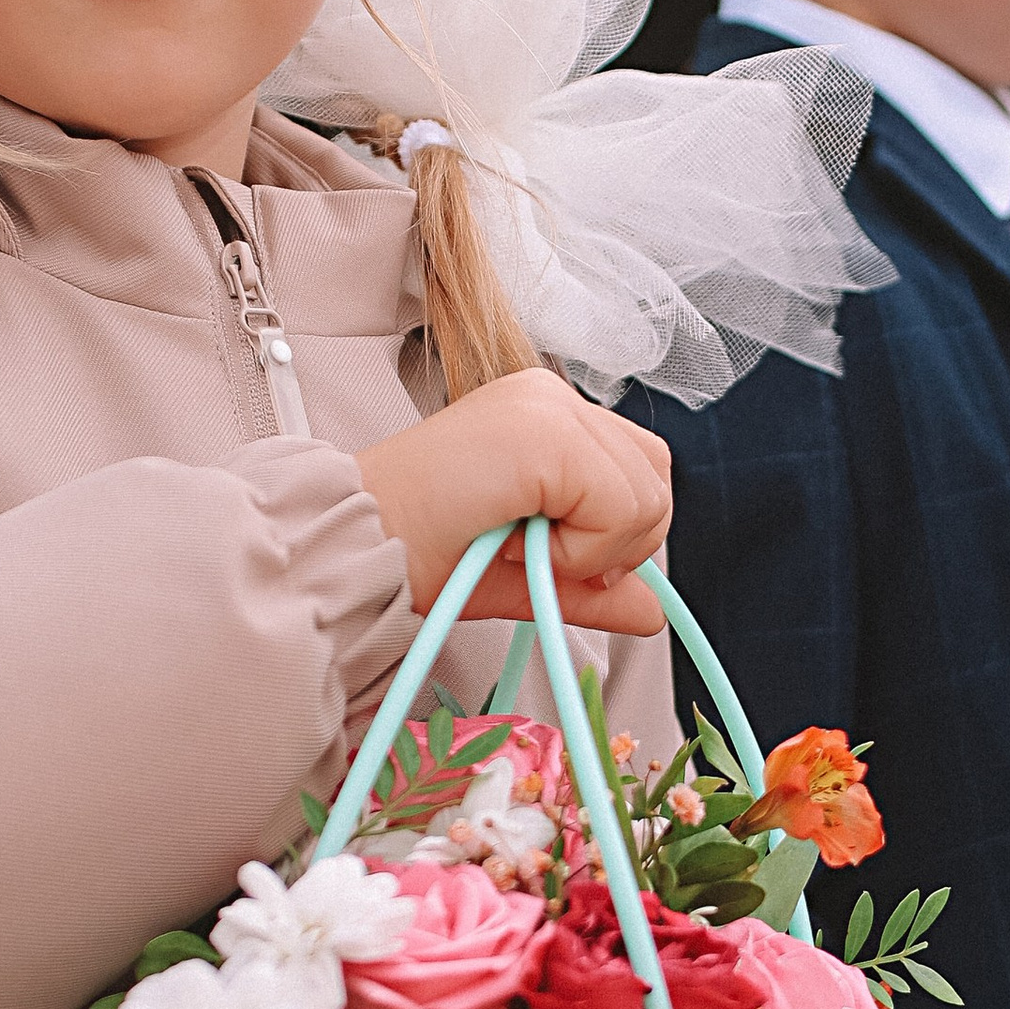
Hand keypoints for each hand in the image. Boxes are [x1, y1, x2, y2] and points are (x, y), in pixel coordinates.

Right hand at [356, 371, 671, 636]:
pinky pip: (620, 506)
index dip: (614, 534)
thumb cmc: (413, 550)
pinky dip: (581, 549)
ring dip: (594, 548)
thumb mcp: (523, 573)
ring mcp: (548, 406)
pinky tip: (521, 545)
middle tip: (539, 557)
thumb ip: (592, 586)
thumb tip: (655, 610)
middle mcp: (550, 397)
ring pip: (648, 494)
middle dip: (616, 543)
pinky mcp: (547, 432)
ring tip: (521, 547)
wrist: (354, 549)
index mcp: (544, 416)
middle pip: (656, 477)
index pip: (639, 469)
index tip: (550, 558)